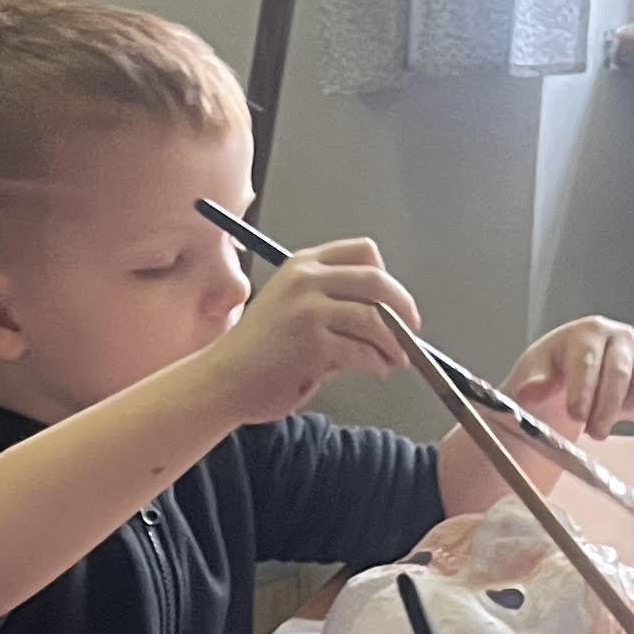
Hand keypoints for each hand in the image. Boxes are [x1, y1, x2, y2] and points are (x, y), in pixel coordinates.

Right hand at [217, 239, 421, 423]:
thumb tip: (383, 323)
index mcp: (302, 266)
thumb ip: (331, 308)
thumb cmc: (256, 354)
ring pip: (374, 318)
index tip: (394, 302)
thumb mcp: (291, 311)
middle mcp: (306, 279)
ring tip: (395, 359)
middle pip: (377, 281)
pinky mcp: (313, 341)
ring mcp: (309, 308)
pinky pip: (361, 349)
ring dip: (393, 342)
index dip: (387, 277)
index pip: (363, 252)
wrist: (222, 381)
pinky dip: (376, 362)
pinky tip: (375, 369)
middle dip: (402, 308)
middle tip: (411, 331)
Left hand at [506, 316, 633, 438]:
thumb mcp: (529, 377)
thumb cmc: (548, 374)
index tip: (576, 416)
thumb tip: (531, 390)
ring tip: (599, 421)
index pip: (588, 361)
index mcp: (587, 332)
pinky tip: (617, 415)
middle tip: (594, 434)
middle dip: (606, 408)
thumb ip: (530, 383)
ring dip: (624, 409)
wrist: (564, 379)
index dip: (583, 391)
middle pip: (620, 373)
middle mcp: (619, 337)